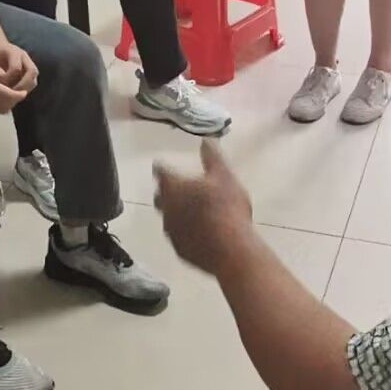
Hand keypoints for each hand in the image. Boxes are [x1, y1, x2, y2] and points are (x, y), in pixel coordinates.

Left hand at [0, 39, 38, 94]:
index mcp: (14, 51)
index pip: (16, 68)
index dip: (8, 79)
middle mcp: (25, 57)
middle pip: (32, 72)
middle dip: (23, 86)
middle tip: (11, 95)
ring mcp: (29, 64)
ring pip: (34, 79)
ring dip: (25, 89)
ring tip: (12, 96)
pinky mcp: (29, 72)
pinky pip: (31, 83)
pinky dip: (24, 90)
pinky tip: (13, 94)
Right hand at [0, 55, 28, 115]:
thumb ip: (0, 73)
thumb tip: (9, 81)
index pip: (11, 95)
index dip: (20, 94)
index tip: (24, 90)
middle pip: (8, 105)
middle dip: (15, 100)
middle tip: (20, 92)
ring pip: (1, 110)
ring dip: (8, 104)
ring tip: (11, 95)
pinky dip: (0, 107)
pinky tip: (0, 100)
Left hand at [153, 140, 254, 275]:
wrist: (230, 250)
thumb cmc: (226, 208)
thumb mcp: (225, 176)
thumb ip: (213, 156)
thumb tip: (206, 139)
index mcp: (174, 188)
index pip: (160, 171)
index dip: (162, 166)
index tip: (162, 163)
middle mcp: (166, 208)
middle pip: (160, 196)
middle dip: (166, 190)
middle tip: (177, 187)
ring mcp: (171, 231)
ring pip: (168, 217)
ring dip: (175, 211)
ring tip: (189, 209)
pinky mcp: (179, 249)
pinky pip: (178, 235)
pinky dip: (184, 230)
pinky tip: (197, 231)